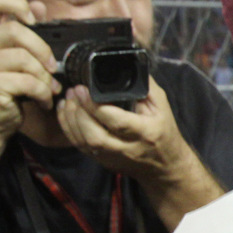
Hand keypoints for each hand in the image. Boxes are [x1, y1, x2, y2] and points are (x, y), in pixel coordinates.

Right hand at [0, 0, 59, 147]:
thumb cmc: (3, 89)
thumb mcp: (11, 57)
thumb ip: (24, 32)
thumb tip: (40, 6)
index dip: (16, 4)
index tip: (33, 20)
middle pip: (15, 30)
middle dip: (42, 49)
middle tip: (51, 67)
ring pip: (24, 58)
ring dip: (44, 76)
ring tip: (48, 88)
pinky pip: (28, 81)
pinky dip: (43, 92)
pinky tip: (43, 100)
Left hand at [57, 75, 194, 180]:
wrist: (166, 166)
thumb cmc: (164, 133)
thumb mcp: (163, 108)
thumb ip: (146, 88)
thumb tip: (130, 66)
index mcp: (146, 132)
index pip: (118, 122)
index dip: (96, 106)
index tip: (83, 89)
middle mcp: (128, 148)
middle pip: (96, 136)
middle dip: (79, 113)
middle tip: (73, 92)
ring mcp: (113, 157)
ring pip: (84, 143)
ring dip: (70, 120)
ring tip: (68, 100)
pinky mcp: (103, 161)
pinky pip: (79, 147)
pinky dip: (68, 129)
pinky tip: (67, 112)